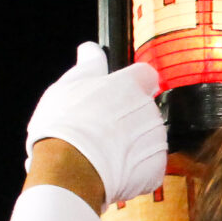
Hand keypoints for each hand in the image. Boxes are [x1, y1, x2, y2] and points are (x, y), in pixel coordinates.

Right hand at [23, 43, 167, 206]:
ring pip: (147, 139)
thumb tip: (91, 49)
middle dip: (126, 119)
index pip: (145, 74)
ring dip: (130, 146)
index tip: (118, 94)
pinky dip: (134, 171)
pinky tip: (112, 171)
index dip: (132, 84)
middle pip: (143, 110)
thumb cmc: (65, 127)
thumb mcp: (67, 86)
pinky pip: (148, 167)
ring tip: (101, 153)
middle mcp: (149, 109)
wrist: (71, 170)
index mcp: (130, 85)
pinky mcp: (156, 168)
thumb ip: (88, 66)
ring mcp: (156, 140)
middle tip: (98, 131)